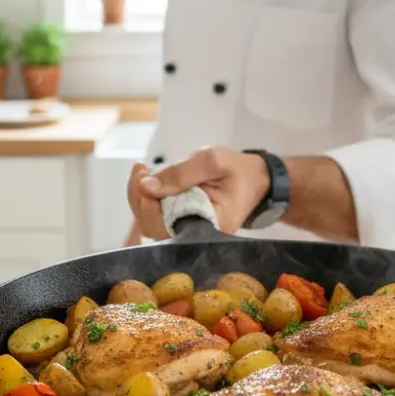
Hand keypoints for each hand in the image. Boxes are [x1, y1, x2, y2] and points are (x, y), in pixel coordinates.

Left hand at [126, 147, 270, 238]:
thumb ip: (180, 173)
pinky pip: (158, 215)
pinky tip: (148, 178)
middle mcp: (196, 234)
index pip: (166, 227)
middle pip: (153, 227)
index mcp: (208, 226)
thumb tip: (147, 185)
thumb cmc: (238, 170)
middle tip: (140, 170)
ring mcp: (188, 229)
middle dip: (139, 198)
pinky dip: (148, 197)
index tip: (144, 178)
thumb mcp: (212, 161)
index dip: (148, 206)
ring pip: (152, 222)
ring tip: (142, 171)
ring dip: (140, 196)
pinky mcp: (182, 220)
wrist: (255, 178)